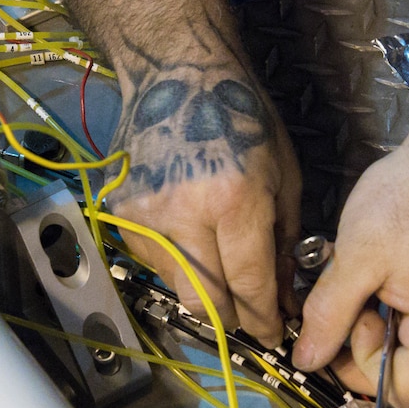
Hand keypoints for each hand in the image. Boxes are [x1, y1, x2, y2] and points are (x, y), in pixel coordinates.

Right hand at [108, 49, 301, 343]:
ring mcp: (147, 216)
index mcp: (235, 202)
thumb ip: (286, 238)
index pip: (249, 285)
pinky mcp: (122, 212)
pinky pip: (153, 263)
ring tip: (225, 276)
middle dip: (234, 320)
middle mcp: (185, 215)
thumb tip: (283, 292)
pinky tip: (194, 243)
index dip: (264, 319)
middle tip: (251, 317)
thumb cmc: (242, 115)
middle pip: (207, 303)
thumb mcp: (283, 173)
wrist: (177, 73)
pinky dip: (178, 266)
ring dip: (206, 294)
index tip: (275, 334)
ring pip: (177, 289)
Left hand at [291, 128, 408, 407]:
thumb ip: (328, 316)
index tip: (348, 317)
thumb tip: (305, 363)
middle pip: (407, 373)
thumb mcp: (356, 258)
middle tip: (352, 293)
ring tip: (365, 276)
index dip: (360, 368)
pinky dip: (395, 307)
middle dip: (365, 342)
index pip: (401, 393)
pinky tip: (382, 270)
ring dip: (377, 321)